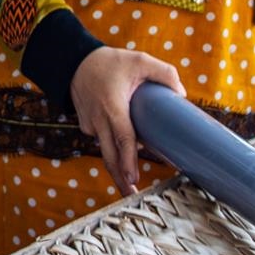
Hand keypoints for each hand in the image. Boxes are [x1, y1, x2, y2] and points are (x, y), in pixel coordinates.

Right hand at [69, 48, 185, 198]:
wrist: (73, 62)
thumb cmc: (109, 62)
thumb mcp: (140, 60)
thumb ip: (165, 74)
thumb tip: (181, 94)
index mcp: (113, 107)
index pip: (123, 138)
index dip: (128, 160)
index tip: (133, 178)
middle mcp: (99, 120)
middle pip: (109, 156)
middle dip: (120, 178)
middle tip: (131, 195)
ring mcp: (90, 125)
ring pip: (106, 150)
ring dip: (118, 165)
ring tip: (130, 180)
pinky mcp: (86, 126)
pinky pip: (103, 140)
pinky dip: (112, 147)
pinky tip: (123, 149)